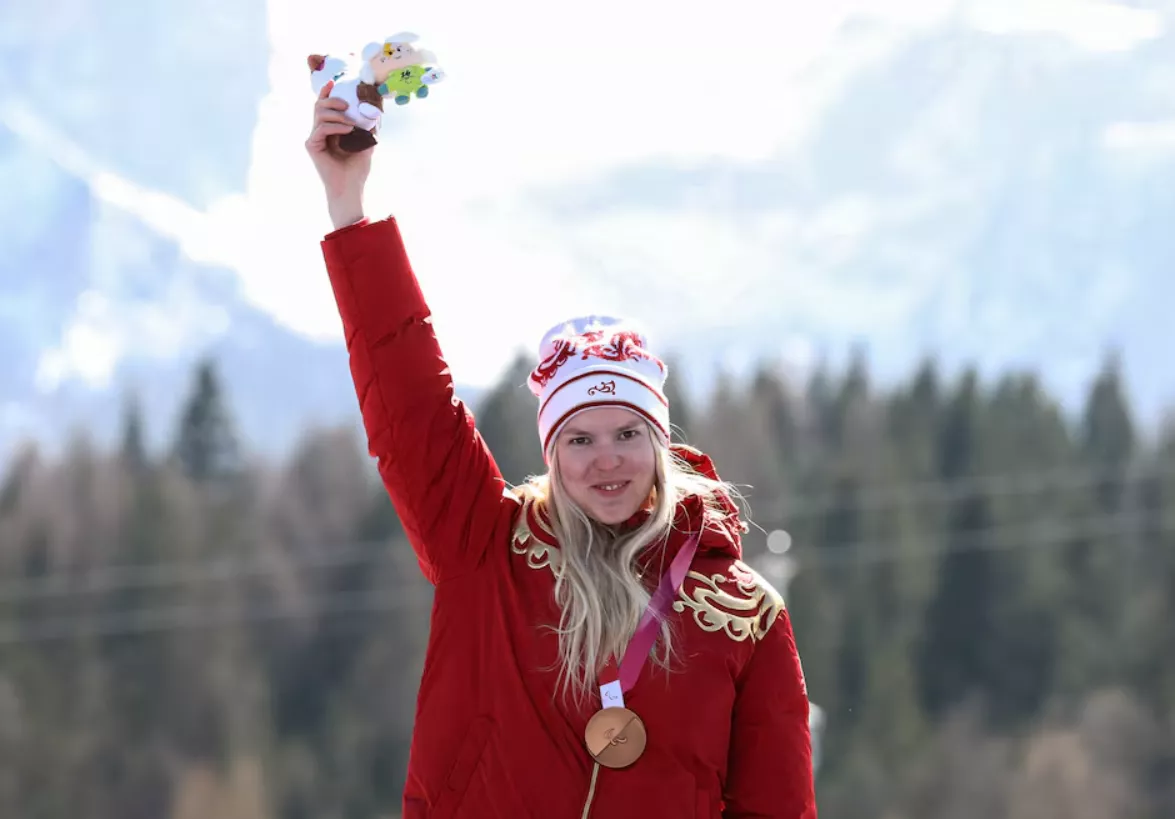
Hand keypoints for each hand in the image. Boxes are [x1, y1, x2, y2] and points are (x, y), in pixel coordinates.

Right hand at [305, 82, 371, 228]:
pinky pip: (321, 128)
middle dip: (332, 99)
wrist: (350, 188)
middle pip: (319, 105)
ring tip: (351, 123)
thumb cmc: (357, 169)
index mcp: (329, 130)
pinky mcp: (312, 146)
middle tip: (346, 104)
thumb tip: (376, 110)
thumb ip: (368, 127)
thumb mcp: (366, 143)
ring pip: (319, 114)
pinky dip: (336, 126)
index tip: (334, 82)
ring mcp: (314, 138)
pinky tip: (349, 130)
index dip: (327, 92)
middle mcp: (319, 132)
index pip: (324, 106)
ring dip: (337, 114)